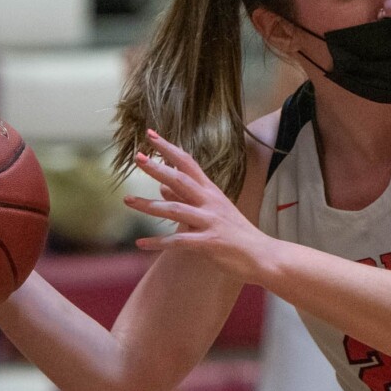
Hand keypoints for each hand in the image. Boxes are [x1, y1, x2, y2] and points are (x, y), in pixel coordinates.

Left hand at [122, 130, 270, 281]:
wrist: (262, 255)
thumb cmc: (236, 234)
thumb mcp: (213, 211)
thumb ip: (187, 198)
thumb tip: (162, 186)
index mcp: (211, 191)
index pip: (188, 163)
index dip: (169, 149)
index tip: (150, 135)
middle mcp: (210, 202)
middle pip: (181, 179)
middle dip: (158, 168)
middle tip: (137, 157)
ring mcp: (210, 221)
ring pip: (175, 208)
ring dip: (149, 205)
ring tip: (127, 200)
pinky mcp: (210, 243)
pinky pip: (179, 241)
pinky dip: (158, 242)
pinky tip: (140, 244)